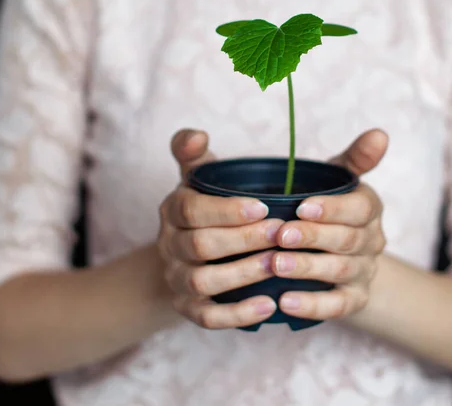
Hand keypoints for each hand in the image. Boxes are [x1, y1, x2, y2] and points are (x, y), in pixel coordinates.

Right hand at [158, 129, 281, 328]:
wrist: (186, 254)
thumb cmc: (205, 208)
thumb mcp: (197, 176)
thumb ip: (193, 152)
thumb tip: (196, 134)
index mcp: (173, 210)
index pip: (191, 210)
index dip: (227, 210)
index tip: (265, 207)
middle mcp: (169, 245)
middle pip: (200, 246)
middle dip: (243, 240)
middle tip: (282, 234)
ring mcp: (177, 278)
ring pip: (203, 281)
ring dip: (243, 274)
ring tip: (278, 265)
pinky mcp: (188, 307)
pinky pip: (208, 317)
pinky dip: (237, 314)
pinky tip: (269, 306)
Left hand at [271, 130, 388, 320]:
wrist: (340, 254)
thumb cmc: (329, 208)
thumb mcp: (340, 179)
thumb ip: (355, 158)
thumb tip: (380, 133)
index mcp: (369, 209)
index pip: (360, 208)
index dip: (332, 209)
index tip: (301, 206)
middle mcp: (371, 242)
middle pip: (347, 240)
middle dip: (312, 237)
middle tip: (279, 236)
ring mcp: (364, 273)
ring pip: (339, 272)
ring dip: (307, 268)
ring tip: (275, 265)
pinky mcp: (354, 301)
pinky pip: (337, 307)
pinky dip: (312, 306)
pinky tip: (283, 302)